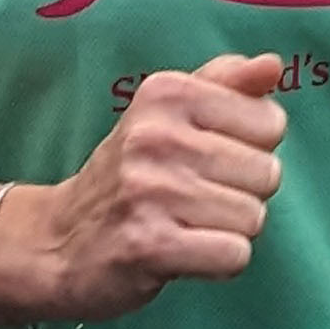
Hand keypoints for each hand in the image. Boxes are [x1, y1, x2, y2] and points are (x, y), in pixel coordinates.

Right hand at [2, 55, 287, 320]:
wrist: (56, 241)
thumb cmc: (130, 174)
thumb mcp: (168, 114)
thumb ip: (227, 83)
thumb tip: (273, 65)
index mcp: (167, 92)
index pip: (271, 123)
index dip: (250, 149)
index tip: (206, 159)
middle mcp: (155, 135)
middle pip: (267, 174)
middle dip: (241, 195)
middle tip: (192, 198)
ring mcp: (150, 190)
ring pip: (253, 217)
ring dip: (227, 231)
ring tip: (184, 224)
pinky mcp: (149, 245)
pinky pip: (234, 255)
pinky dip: (217, 263)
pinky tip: (184, 252)